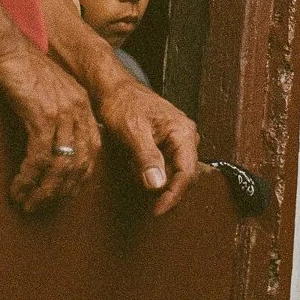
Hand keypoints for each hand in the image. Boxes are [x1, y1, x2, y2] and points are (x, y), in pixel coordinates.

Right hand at [0, 38, 100, 211]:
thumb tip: (46, 147)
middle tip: (41, 206)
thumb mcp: (47, 94)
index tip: (63, 194)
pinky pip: (39, 157)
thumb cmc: (20, 69)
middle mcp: (78, 110)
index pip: (92, 151)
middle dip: (61, 191)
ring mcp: (62, 112)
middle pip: (80, 162)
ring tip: (27, 203)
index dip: (79, 177)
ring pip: (61, 164)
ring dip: (43, 190)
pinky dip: (28, 177)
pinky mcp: (42, 115)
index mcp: (83, 105)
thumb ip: (53, 117)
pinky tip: (17, 187)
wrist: (4, 47)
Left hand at [94, 76, 199, 215]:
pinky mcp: (165, 142)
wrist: (111, 88)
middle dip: (162, 188)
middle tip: (141, 196)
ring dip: (152, 178)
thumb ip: (146, 158)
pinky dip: (147, 170)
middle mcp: (185, 136)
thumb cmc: (121, 104)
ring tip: (130, 166)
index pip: (187, 173)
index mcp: (183, 132)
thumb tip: (157, 185)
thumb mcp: (132, 132)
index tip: (157, 211)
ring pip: (171, 172)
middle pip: (182, 175)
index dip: (173, 195)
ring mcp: (176, 139)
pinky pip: (162, 165)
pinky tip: (131, 162)